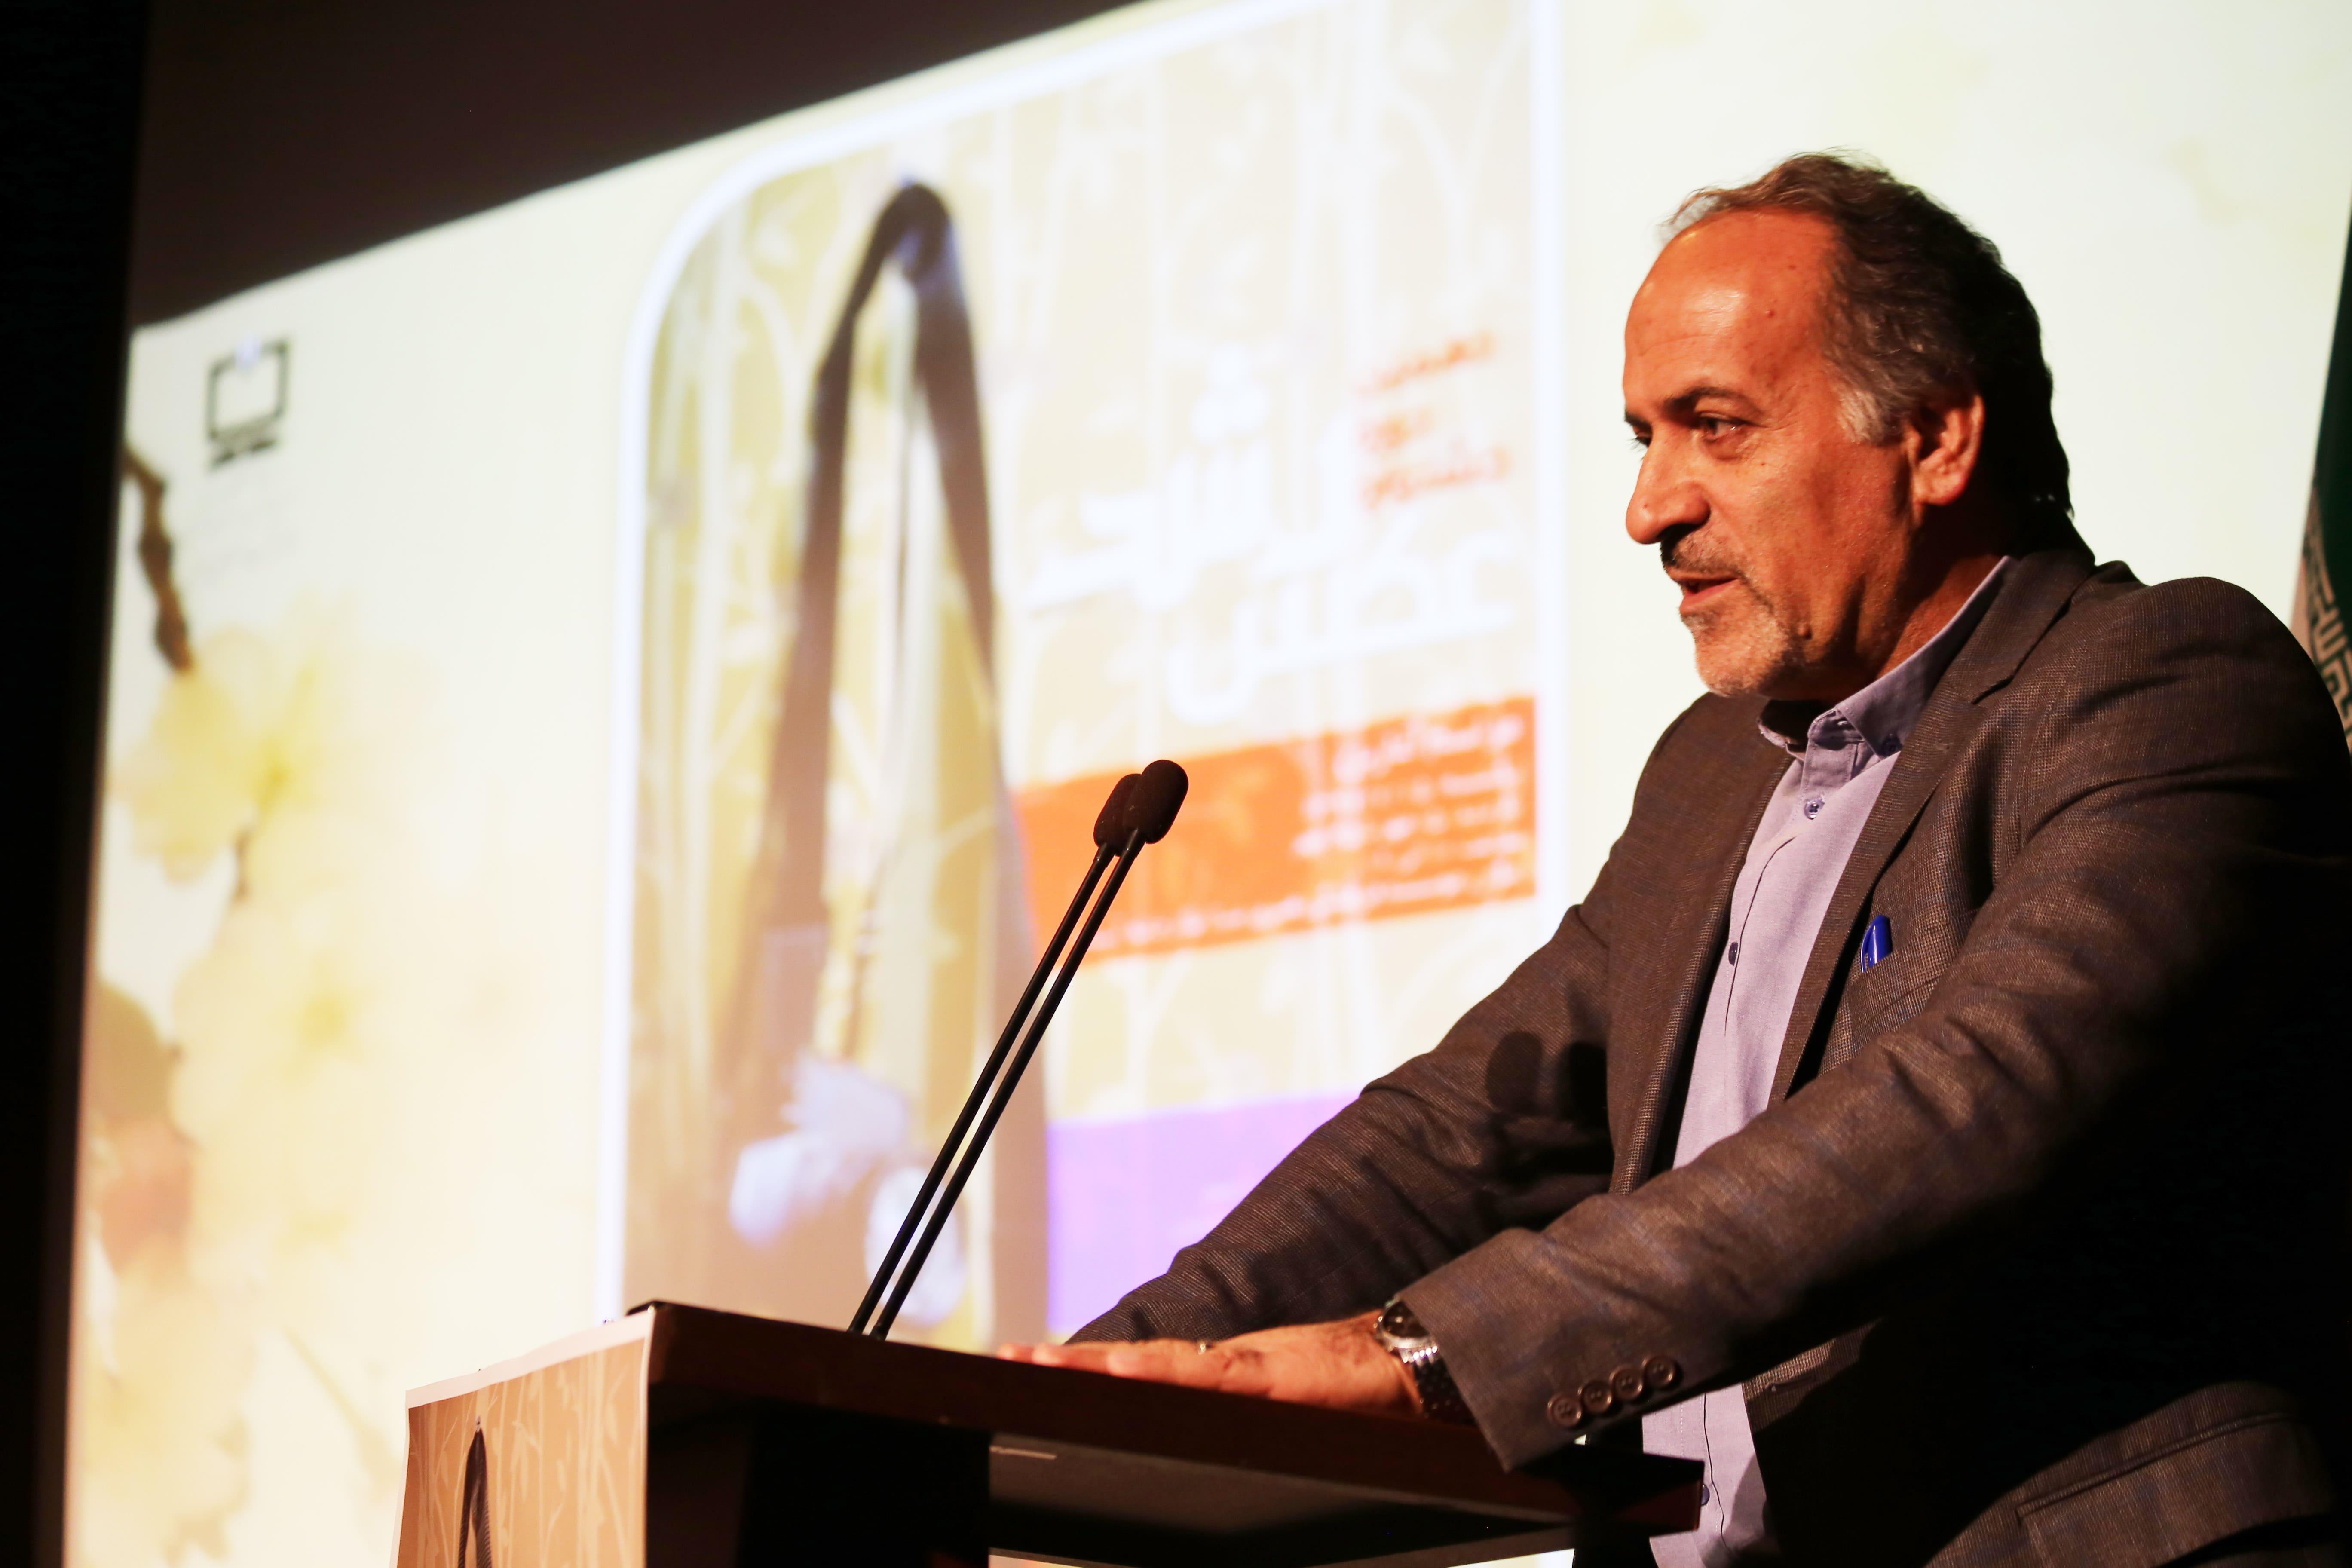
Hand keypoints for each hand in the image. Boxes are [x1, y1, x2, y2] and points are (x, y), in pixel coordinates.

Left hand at [1000, 1311, 1421, 1419]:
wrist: (1405, 1363)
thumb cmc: (1345, 1389)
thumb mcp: (1276, 1405)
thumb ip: (1233, 1410)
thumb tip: (1186, 1431)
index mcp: (1220, 1371)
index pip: (1140, 1367)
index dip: (1086, 1368)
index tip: (1031, 1364)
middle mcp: (1223, 1362)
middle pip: (1133, 1361)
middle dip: (1071, 1365)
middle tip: (1012, 1360)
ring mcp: (1245, 1366)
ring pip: (1159, 1363)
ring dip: (1100, 1366)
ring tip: (1046, 1364)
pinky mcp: (1272, 1376)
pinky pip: (1210, 1377)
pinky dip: (1163, 1373)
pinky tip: (1125, 1374)